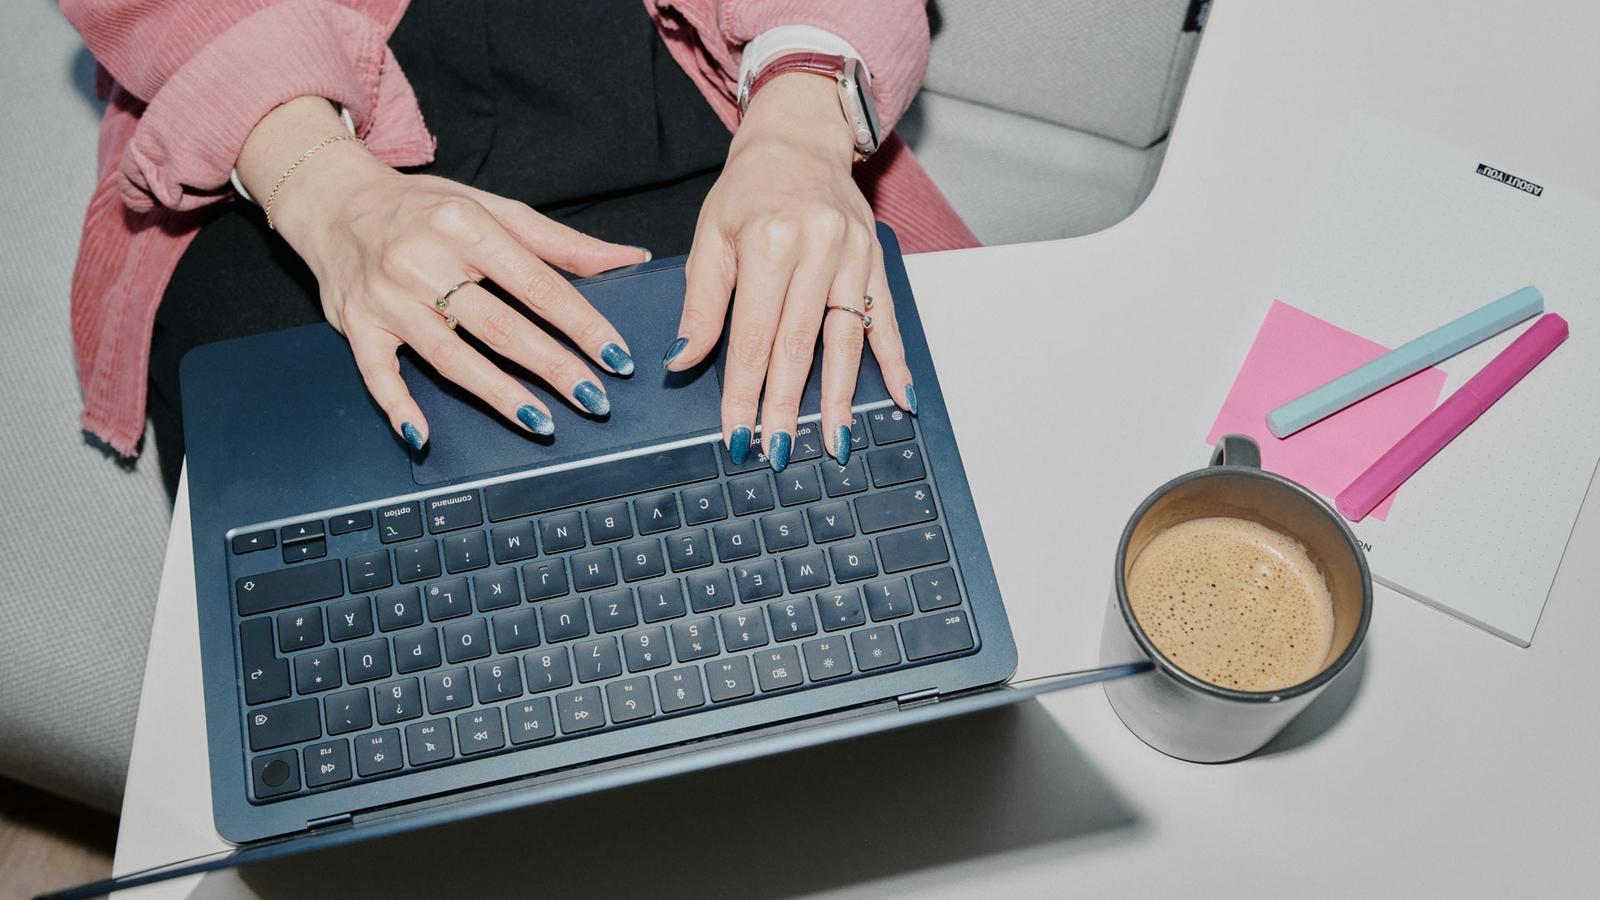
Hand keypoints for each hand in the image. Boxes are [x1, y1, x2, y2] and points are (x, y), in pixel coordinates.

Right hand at [237, 98, 647, 448]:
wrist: (333, 200)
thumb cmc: (422, 207)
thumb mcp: (492, 208)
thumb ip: (561, 242)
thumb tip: (629, 258)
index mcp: (465, 225)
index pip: (537, 284)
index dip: (582, 324)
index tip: (617, 357)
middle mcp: (423, 260)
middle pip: (500, 326)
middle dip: (553, 367)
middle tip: (595, 399)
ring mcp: (387, 297)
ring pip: (450, 357)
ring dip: (499, 395)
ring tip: (542, 422)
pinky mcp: (356, 325)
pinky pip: (377, 374)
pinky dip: (398, 406)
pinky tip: (425, 436)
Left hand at [664, 73, 915, 470]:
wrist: (798, 139)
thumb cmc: (748, 190)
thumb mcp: (710, 236)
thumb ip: (701, 303)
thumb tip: (681, 360)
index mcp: (770, 242)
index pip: (753, 336)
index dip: (745, 391)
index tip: (737, 434)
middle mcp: (818, 248)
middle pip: (799, 346)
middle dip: (787, 406)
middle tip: (779, 452)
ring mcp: (854, 255)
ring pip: (845, 340)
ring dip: (840, 398)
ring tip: (834, 442)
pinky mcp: (877, 260)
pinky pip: (887, 319)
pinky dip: (894, 361)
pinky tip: (901, 399)